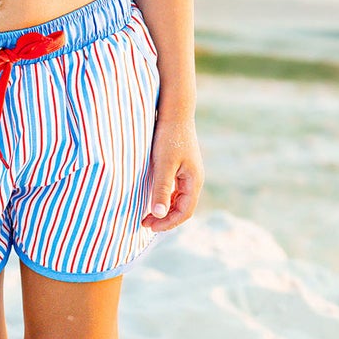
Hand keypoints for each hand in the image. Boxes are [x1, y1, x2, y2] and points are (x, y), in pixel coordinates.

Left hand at [143, 112, 202, 231]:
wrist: (174, 112)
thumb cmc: (169, 137)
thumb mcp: (163, 164)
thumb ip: (162, 189)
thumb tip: (159, 214)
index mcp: (194, 181)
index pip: (184, 211)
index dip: (168, 223)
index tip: (150, 226)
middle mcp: (193, 179)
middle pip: (182, 208)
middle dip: (165, 219)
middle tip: (144, 223)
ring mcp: (188, 173)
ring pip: (178, 199)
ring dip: (164, 209)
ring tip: (146, 214)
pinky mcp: (180, 166)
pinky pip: (175, 189)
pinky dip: (164, 197)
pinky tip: (151, 198)